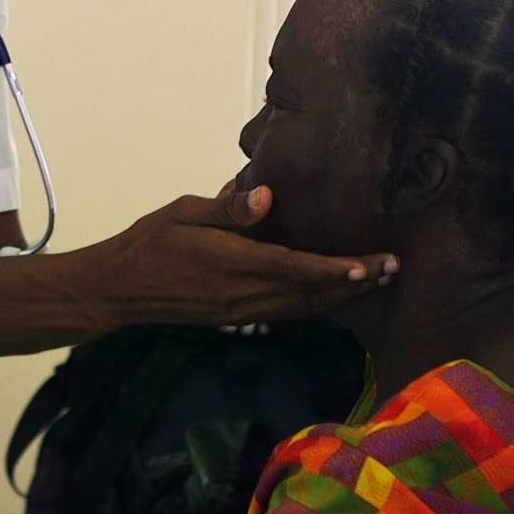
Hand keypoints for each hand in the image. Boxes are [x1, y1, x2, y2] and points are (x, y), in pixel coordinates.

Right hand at [105, 184, 398, 326]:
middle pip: (310, 293)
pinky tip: (334, 295)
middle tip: (395, 269)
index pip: (293, 268)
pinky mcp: (235, 317)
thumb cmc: (149, 241)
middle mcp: (242, 294)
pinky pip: (286, 312)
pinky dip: (317, 304)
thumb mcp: (182, 211)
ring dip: (342, 295)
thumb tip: (266, 196)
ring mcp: (240, 311)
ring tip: (377, 280)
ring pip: (303, 307)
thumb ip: (226, 208)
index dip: (335, 269)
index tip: (371, 265)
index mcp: (230, 263)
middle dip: (355, 283)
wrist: (118, 289)